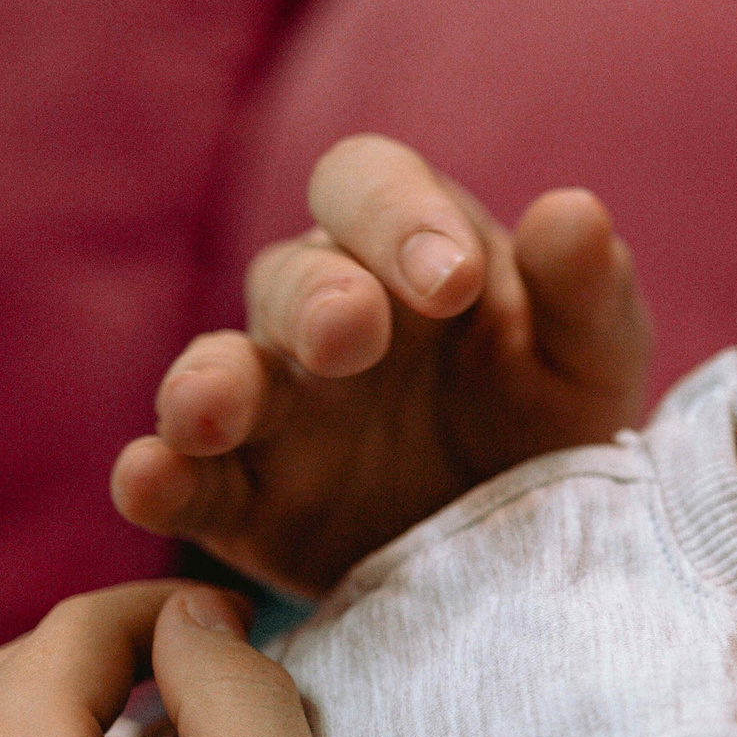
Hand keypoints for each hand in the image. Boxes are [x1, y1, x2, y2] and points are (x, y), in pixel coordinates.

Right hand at [112, 135, 653, 594]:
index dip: (398, 216)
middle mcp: (323, 313)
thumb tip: (575, 211)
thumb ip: (585, 288)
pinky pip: (187, 480)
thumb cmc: (555, 417)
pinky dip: (158, 478)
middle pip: (291, 279)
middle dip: (318, 300)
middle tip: (354, 331)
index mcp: (405, 250)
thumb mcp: (591, 355)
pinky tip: (145, 482)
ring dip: (209, 383)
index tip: (459, 277)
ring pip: (217, 372)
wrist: (535, 550)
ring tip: (214, 407)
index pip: (367, 187)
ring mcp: (273, 408)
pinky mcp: (242, 502)